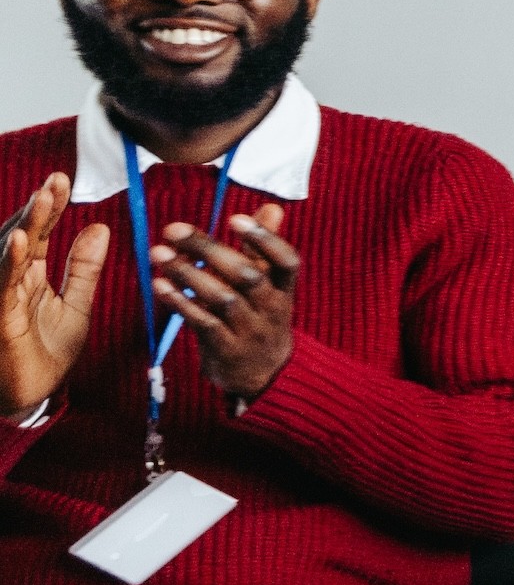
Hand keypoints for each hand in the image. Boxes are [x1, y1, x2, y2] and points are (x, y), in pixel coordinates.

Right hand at [0, 174, 106, 420]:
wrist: (30, 397)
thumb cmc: (46, 354)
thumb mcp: (76, 306)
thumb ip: (84, 268)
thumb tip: (98, 227)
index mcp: (27, 276)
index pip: (38, 234)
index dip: (50, 208)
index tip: (64, 181)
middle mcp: (9, 280)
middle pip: (22, 235)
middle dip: (38, 207)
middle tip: (57, 180)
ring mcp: (1, 296)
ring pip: (9, 252)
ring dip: (26, 224)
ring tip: (44, 198)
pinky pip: (1, 283)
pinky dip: (9, 260)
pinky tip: (20, 239)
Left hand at [152, 204, 297, 403]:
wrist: (264, 376)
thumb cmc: (261, 320)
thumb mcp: (272, 287)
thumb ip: (265, 248)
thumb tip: (272, 207)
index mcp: (284, 290)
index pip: (286, 261)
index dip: (265, 239)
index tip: (235, 219)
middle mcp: (271, 309)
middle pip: (247, 275)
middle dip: (210, 250)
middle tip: (173, 229)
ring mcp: (249, 330)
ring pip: (222, 299)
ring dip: (188, 274)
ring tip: (158, 253)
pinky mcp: (225, 349)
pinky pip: (203, 323)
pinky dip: (181, 302)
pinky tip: (160, 285)